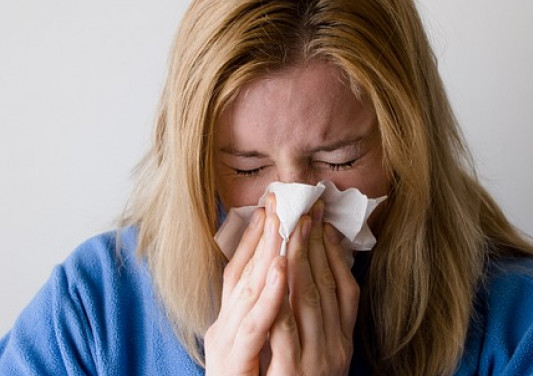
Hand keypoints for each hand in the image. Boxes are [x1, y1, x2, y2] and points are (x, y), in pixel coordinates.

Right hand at [205, 195, 286, 375]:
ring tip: (284, 218)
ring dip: (269, 251)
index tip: (269, 205)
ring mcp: (229, 343)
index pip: (239, 269)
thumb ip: (260, 313)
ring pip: (250, 289)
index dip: (253, 236)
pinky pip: (258, 324)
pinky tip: (283, 267)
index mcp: (229, 320)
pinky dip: (270, 294)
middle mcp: (225, 327)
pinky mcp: (235, 362)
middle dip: (264, 233)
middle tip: (280, 197)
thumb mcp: (250, 343)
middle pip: (245, 271)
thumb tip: (279, 278)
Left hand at [265, 200, 359, 374]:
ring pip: (308, 299)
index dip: (332, 252)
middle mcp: (335, 348)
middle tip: (303, 208)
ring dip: (298, 259)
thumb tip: (320, 271)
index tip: (320, 220)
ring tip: (290, 224)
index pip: (344, 288)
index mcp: (342, 341)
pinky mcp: (292, 375)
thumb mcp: (320, 352)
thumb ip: (323, 318)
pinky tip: (275, 268)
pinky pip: (284, 329)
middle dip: (313, 244)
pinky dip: (280, 297)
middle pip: (325, 286)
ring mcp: (316, 361)